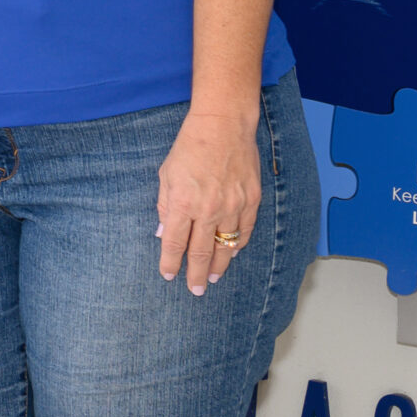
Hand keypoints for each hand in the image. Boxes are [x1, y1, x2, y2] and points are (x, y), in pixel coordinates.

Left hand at [158, 107, 260, 293]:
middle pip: (201, 252)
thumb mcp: (167, 175)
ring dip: (218, 265)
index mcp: (183, 202)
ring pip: (225, 247)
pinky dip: (237, 246)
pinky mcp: (252, 201)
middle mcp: (209, 208)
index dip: (171, 262)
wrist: (223, 126)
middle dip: (195, 274)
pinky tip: (230, 254)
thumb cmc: (189, 147)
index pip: (175, 242)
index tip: (168, 275)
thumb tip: (164, 234)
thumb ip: (166, 207)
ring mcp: (233, 206)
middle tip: (194, 290)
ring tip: (211, 279)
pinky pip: (244, 232)